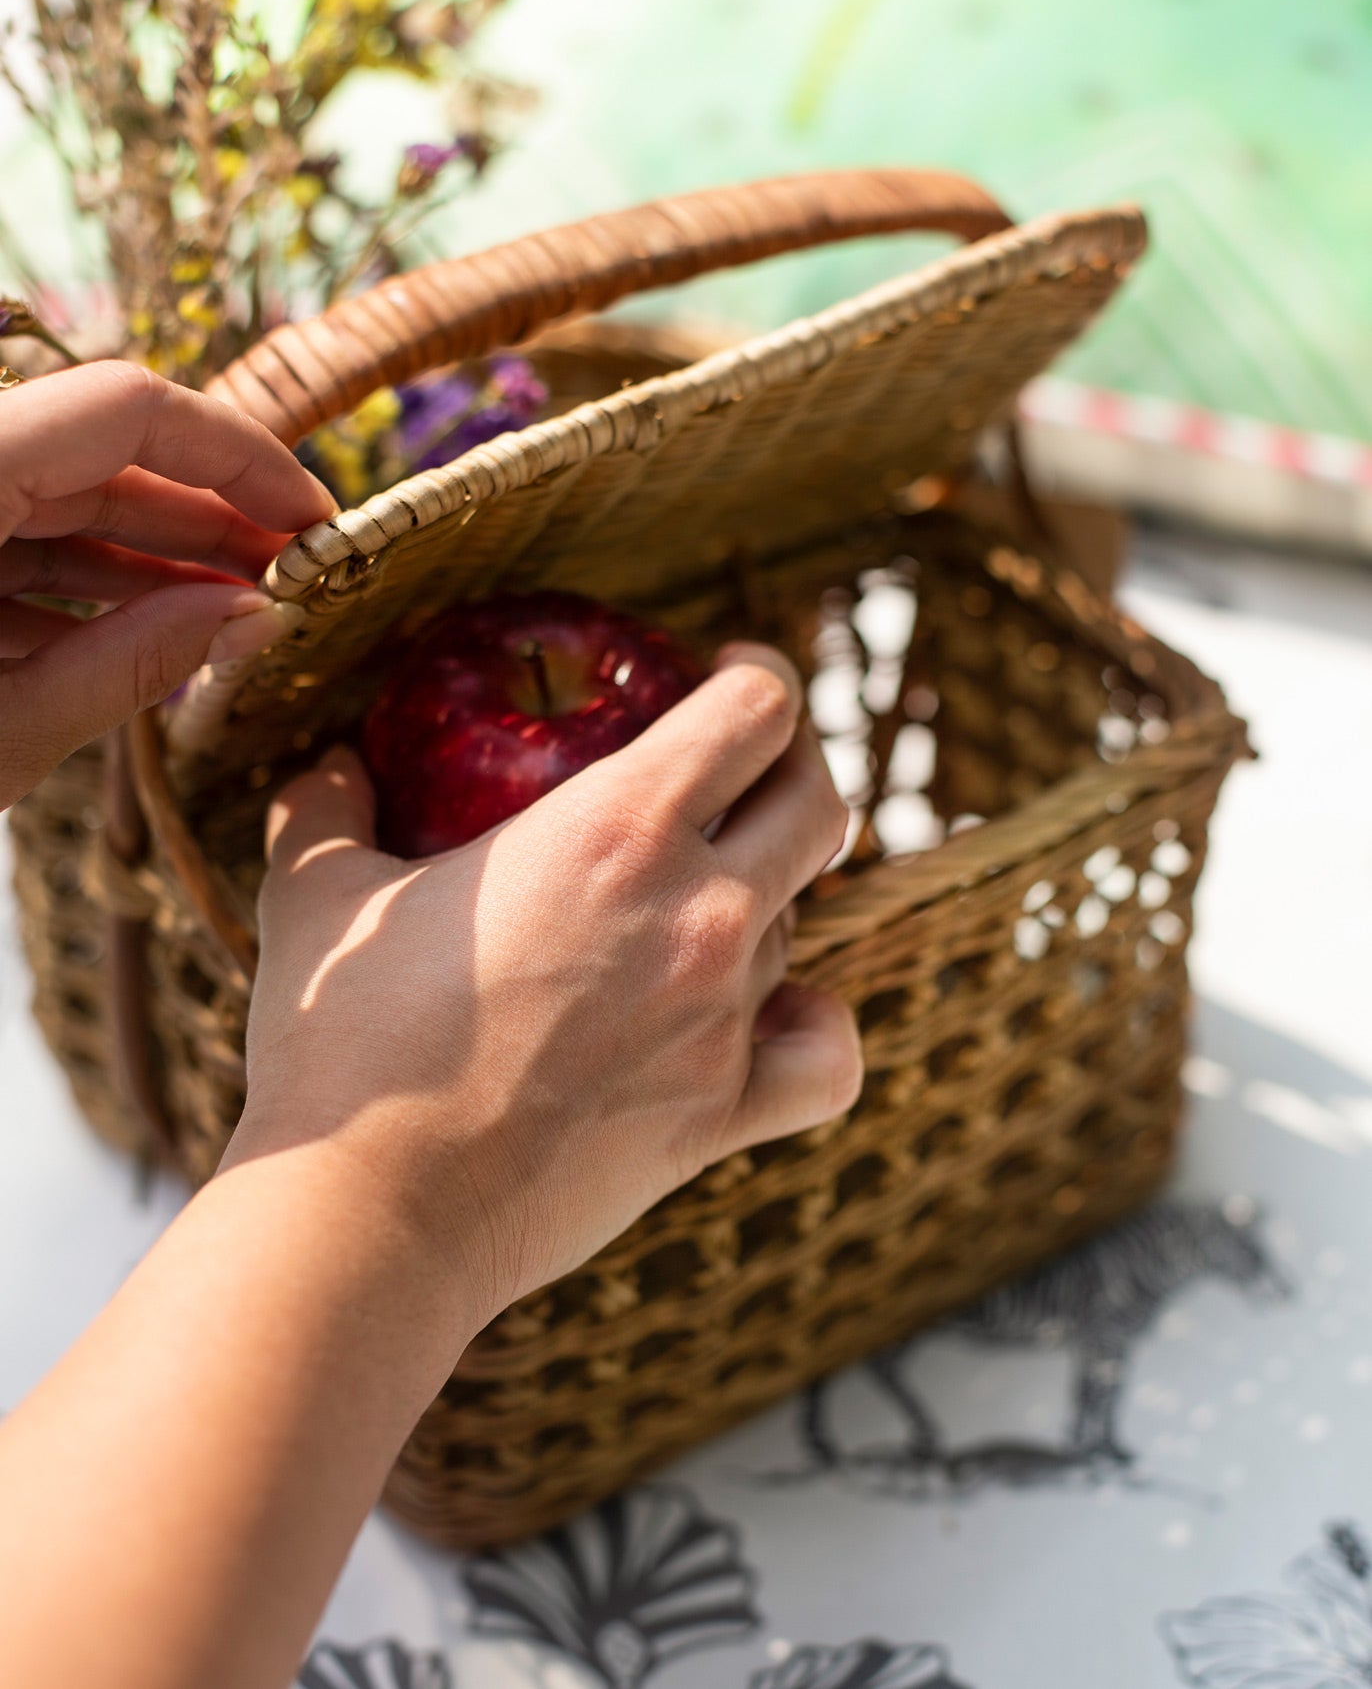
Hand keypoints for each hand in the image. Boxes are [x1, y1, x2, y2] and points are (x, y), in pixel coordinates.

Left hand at [0, 360, 333, 808]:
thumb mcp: (3, 732)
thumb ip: (134, 663)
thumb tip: (257, 620)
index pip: (125, 407)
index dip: (239, 454)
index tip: (315, 522)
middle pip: (95, 457)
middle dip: (205, 519)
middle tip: (291, 583)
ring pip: (53, 502)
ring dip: (148, 562)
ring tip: (233, 619)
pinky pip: (3, 538)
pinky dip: (74, 588)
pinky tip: (142, 639)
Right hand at [231, 644, 863, 1333]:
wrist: (371, 1210)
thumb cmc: (343, 1044)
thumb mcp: (317, 895)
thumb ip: (327, 805)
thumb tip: (332, 763)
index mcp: (618, 827)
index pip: (760, 709)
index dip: (760, 674)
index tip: (732, 672)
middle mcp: (699, 913)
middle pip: (818, 802)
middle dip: (792, 764)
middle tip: (744, 766)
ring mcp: (723, 1018)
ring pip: (799, 920)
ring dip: (761, 896)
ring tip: (691, 901)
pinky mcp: (723, 1113)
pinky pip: (827, 1055)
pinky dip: (813, 1026)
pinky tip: (775, 1015)